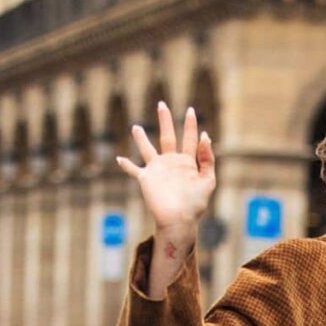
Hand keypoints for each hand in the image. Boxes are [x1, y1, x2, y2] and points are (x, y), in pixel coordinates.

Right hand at [116, 101, 215, 235]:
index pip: (189, 139)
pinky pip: (133, 170)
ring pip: (147, 149)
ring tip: (135, 127)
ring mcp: (158, 170)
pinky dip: (125, 165)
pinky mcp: (146, 179)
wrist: (179, 220)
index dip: (190, 126)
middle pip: (167, 136)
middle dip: (165, 120)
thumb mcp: (207, 180)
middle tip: (162, 104)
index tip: (190, 111)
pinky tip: (118, 159)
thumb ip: (207, 159)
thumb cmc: (195, 204)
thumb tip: (206, 136)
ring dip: (141, 139)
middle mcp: (172, 163)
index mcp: (187, 163)